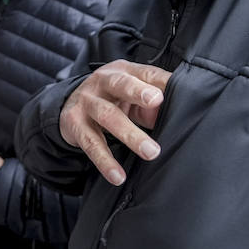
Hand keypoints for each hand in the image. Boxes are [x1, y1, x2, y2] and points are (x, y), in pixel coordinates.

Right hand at [59, 60, 169, 185]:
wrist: (70, 105)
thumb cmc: (112, 99)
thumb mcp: (132, 96)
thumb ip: (152, 106)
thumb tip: (177, 118)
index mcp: (122, 72)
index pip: (144, 73)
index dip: (159, 80)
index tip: (173, 90)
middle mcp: (101, 82)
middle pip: (120, 84)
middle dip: (137, 92)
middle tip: (156, 101)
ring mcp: (86, 102)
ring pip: (108, 116)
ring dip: (130, 134)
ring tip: (151, 152)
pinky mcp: (74, 124)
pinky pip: (91, 144)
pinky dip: (105, 161)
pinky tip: (118, 176)